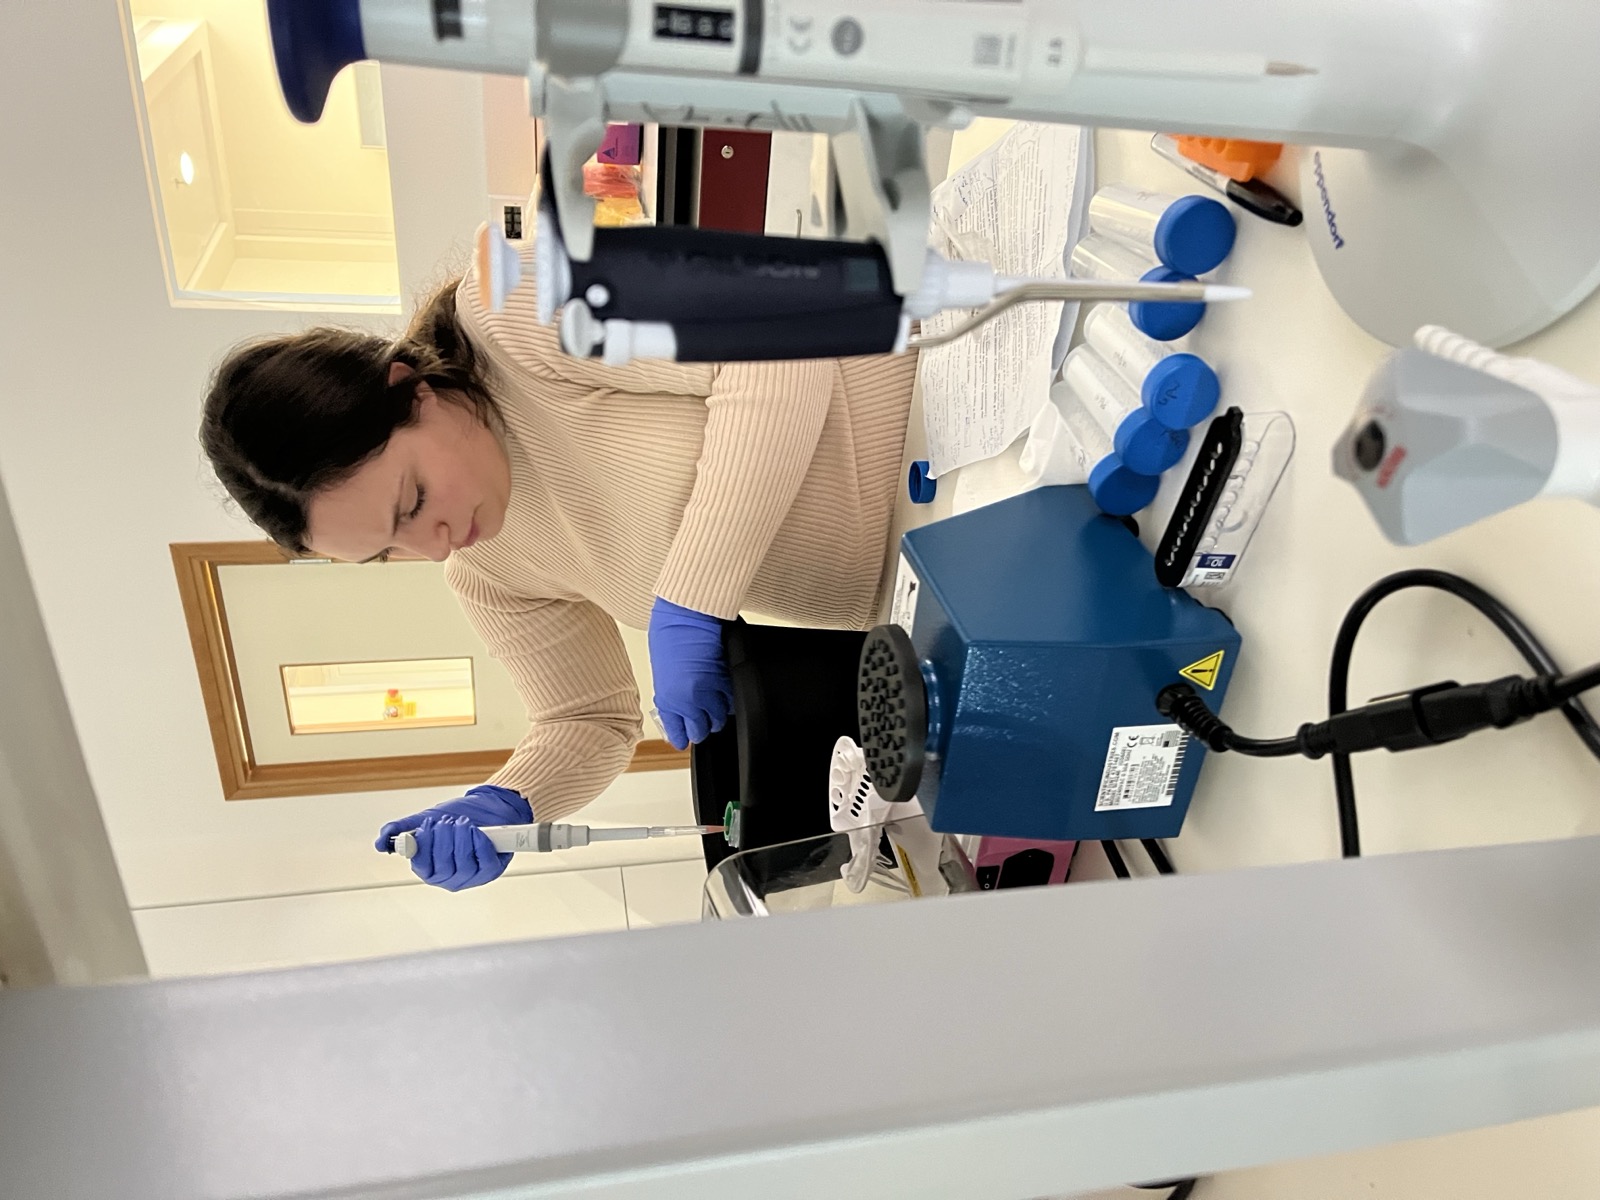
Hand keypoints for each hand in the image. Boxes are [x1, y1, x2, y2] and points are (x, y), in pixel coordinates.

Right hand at [374, 784, 532, 890]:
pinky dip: (479, 843)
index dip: (423, 847)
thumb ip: (400, 830)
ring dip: (461, 839)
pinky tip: (477, 831)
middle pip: (443, 867)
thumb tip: (379, 843)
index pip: (421, 866)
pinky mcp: (491, 870)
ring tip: (462, 822)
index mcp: (430, 869)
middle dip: (443, 840)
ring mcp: (472, 877)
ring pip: (463, 864)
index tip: (426, 827)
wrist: (488, 807)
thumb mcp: (425, 820)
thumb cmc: (457, 817)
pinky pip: (483, 861)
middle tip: (445, 821)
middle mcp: (449, 878)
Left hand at [647, 597, 732, 749]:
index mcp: (667, 699)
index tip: (684, 738)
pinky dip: (730, 697)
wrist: (687, 613)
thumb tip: (680, 708)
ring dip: (719, 712)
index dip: (683, 736)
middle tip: (703, 716)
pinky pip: (733, 700)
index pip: (677, 732)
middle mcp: (688, 701)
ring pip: (721, 718)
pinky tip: (725, 688)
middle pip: (702, 731)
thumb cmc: (669, 632)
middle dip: (703, 725)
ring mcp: (710, 692)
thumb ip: (671, 693)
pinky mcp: (727, 681)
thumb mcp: (662, 670)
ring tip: (715, 701)